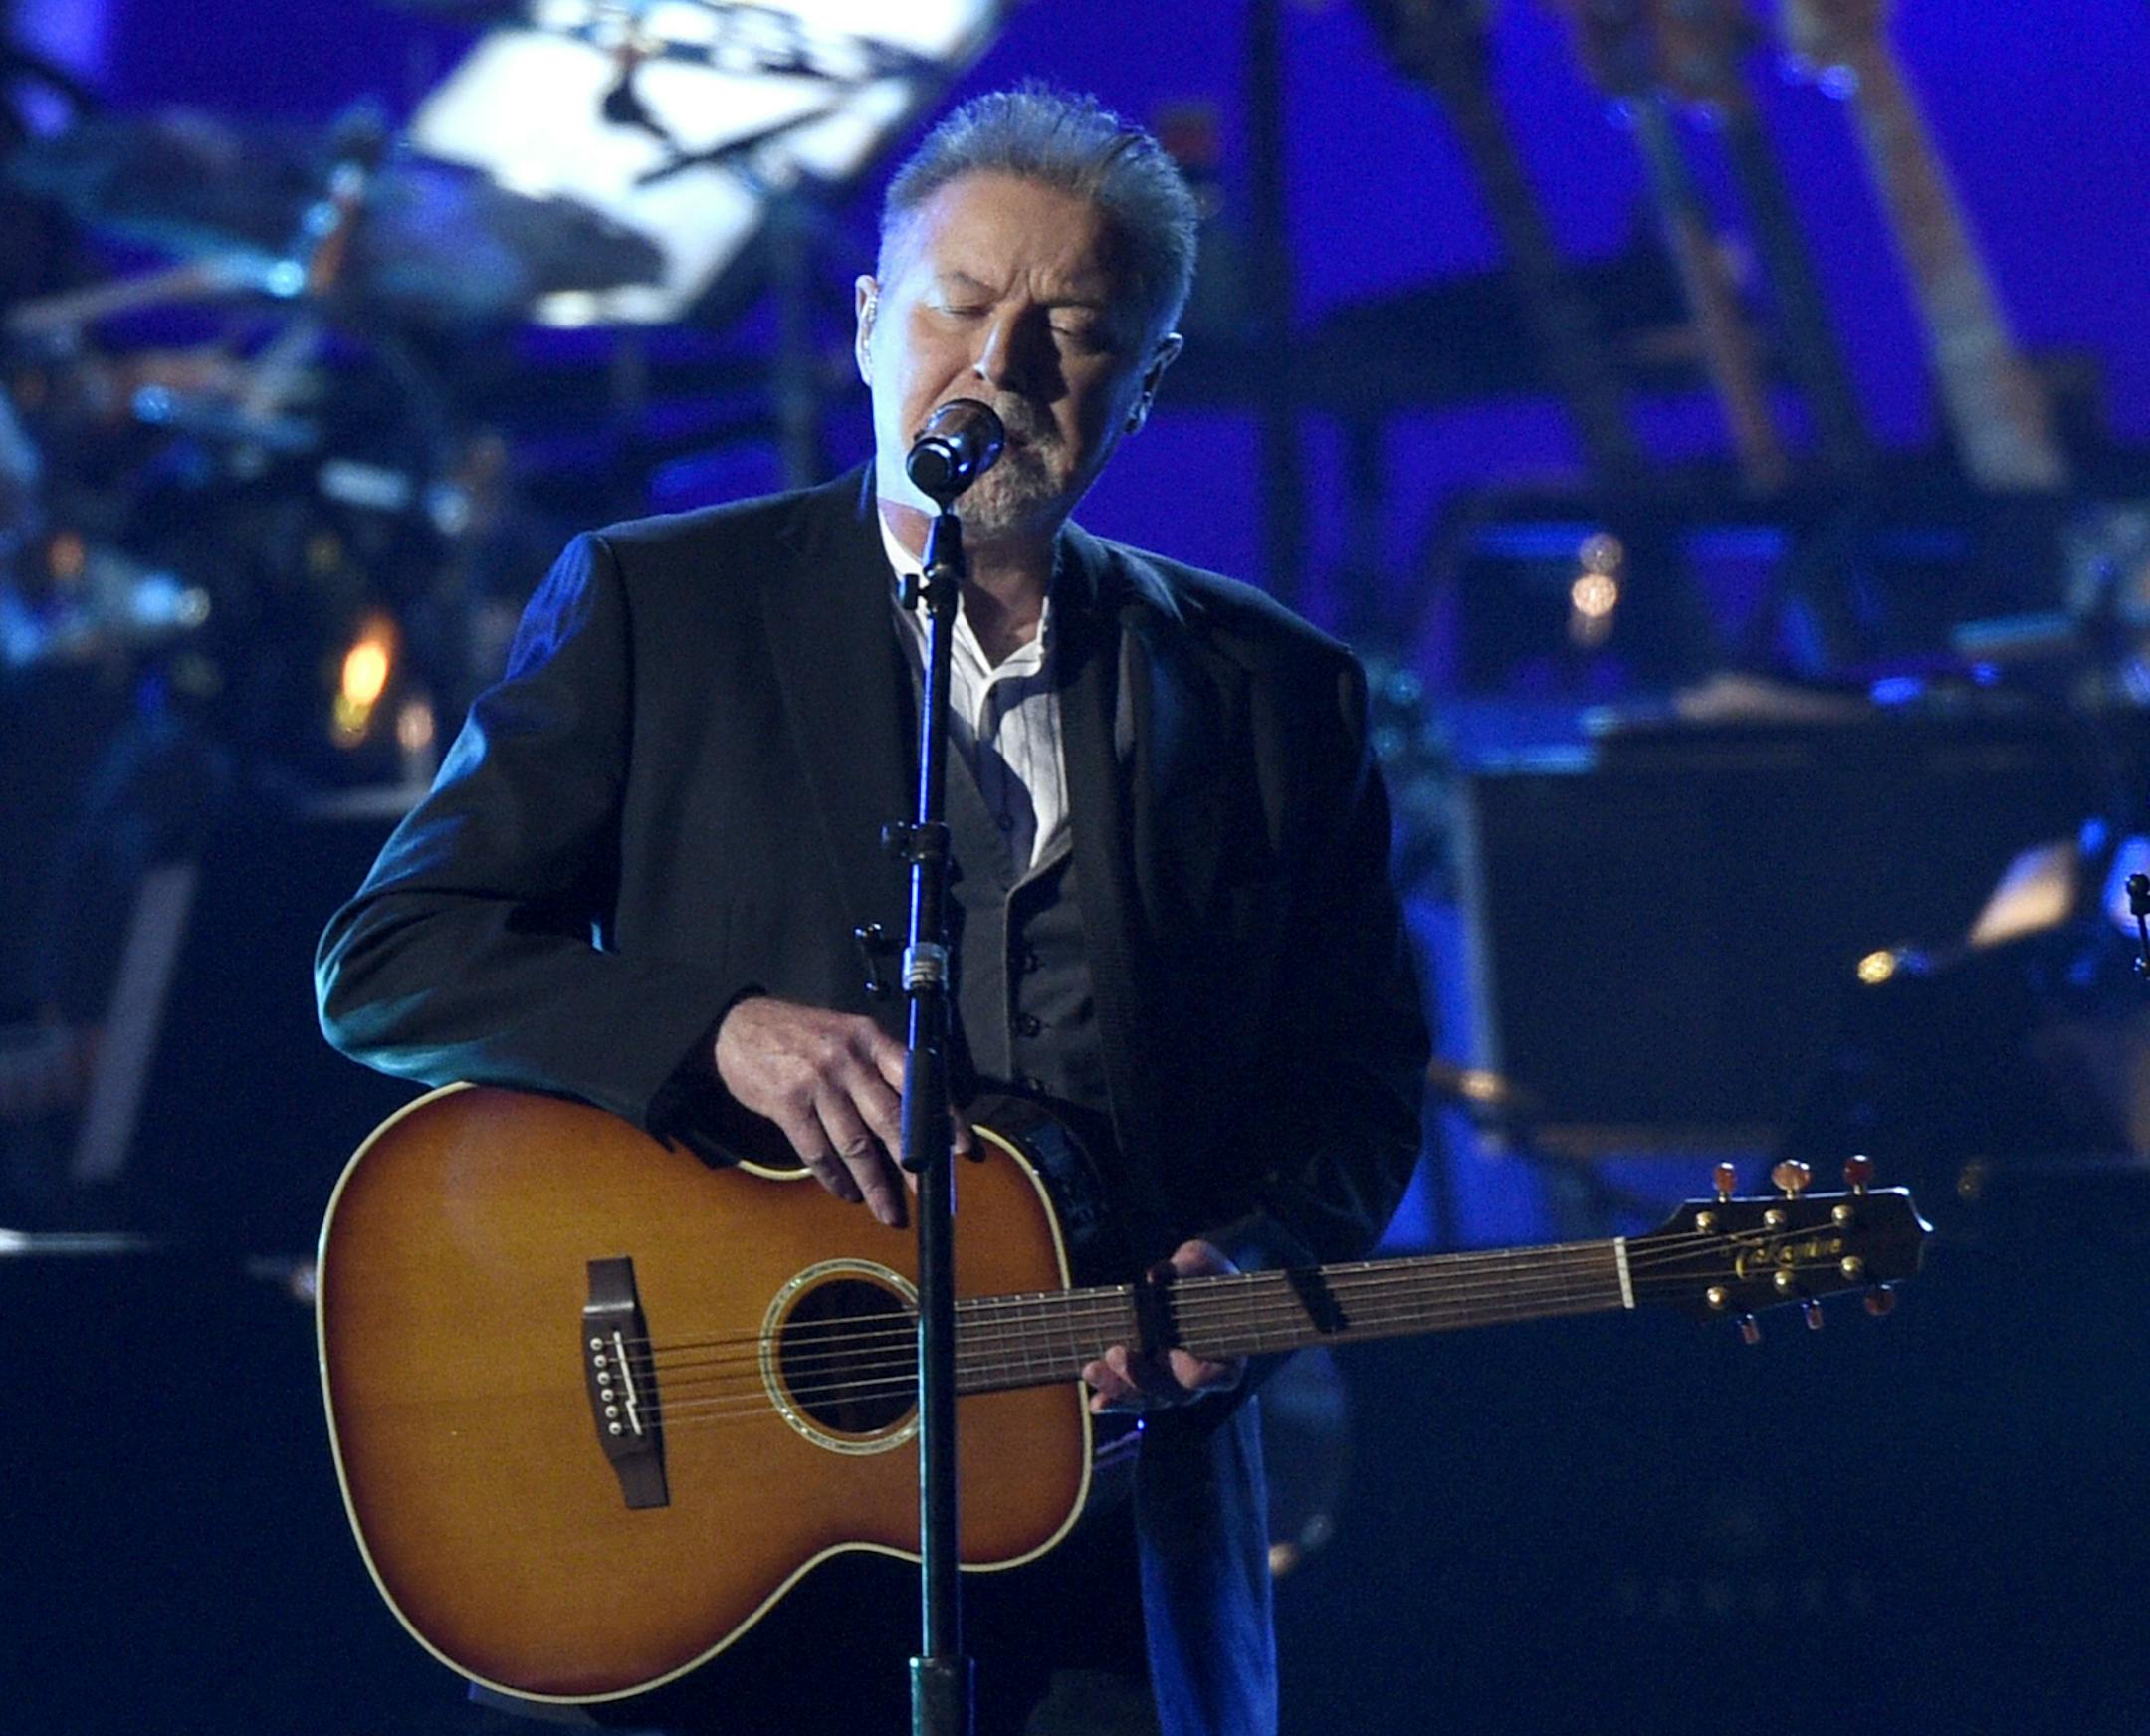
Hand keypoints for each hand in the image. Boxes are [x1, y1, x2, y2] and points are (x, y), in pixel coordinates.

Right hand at [712, 996, 972, 1228]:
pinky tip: (846, 1193)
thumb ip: (879, 1067)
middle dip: (914, 1163)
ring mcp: (817, 1082)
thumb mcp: (847, 1035)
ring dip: (875, 1185)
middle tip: (928, 1193)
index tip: (962, 1148)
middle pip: (890, 1119)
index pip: (919, 1080)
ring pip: (855, 1144)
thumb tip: (918, 1117)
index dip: (943, 1116)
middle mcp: (848, 1059)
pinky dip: (834, 1178)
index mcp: (871, 1040)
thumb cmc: (802, 1036)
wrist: (738, 1027)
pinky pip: (818, 1151)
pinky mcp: (787, 1103)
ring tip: (889, 1211)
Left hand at [1081, 1240, 1244, 1414]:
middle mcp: (1201, 1380)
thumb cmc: (1206, 1276)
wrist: (1197, 1287)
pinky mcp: (1149, 1384)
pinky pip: (1132, 1398)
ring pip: (1148, 1399)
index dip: (1193, 1370)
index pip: (1215, 1375)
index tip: (1168, 1351)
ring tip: (1092, 1370)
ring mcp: (1174, 1385)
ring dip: (1118, 1387)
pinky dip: (1112, 1398)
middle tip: (1116, 1353)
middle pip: (1173, 1392)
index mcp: (1227, 1355)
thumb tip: (1156, 1275)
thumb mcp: (1204, 1262)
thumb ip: (1187, 1267)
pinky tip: (1095, 1402)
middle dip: (1141, 1377)